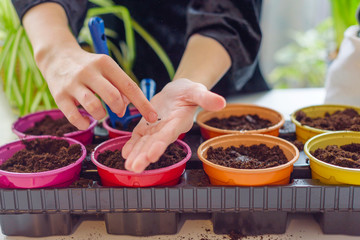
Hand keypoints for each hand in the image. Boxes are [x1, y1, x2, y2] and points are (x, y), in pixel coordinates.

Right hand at [37, 45, 157, 129]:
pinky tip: (87, 121)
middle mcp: (89, 72)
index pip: (129, 86)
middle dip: (120, 108)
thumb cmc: (90, 67)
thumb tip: (126, 107)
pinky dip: (84, 123)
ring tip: (100, 113)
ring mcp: (73, 83)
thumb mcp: (107, 69)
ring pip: (94, 106)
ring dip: (101, 115)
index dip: (143, 104)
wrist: (56, 56)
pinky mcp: (59, 95)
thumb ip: (119, 86)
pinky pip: (74, 116)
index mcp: (105, 63)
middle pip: (112, 96)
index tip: (153, 117)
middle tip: (119, 111)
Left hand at [122, 78, 225, 172]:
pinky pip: (138, 136)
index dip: (160, 145)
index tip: (151, 155)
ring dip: (136, 154)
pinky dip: (131, 144)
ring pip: (144, 143)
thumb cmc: (190, 92)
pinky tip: (125, 153)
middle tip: (134, 167)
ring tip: (128, 166)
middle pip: (154, 143)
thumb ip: (207, 98)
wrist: (179, 91)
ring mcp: (156, 128)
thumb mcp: (198, 91)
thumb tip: (222, 102)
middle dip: (144, 156)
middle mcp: (166, 129)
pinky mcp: (147, 125)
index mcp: (178, 122)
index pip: (169, 135)